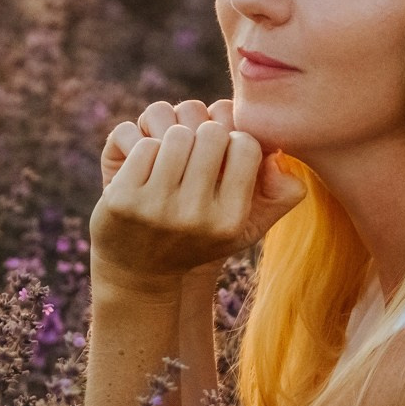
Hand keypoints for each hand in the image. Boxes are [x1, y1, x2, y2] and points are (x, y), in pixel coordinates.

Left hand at [91, 98, 307, 291]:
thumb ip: (282, 193)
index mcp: (230, 221)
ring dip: (175, 139)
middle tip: (196, 152)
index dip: (236, 142)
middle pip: (212, 133)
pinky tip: (147, 171)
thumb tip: (278, 155)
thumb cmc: (199, 238)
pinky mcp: (122, 200)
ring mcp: (156, 209)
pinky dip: (147, 149)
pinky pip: (144, 144)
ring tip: (173, 159)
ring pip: (177, 133)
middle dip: (204, 135)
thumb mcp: (246, 227)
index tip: (224, 156)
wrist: (140, 271)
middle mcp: (195, 217)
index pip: (247, 146)